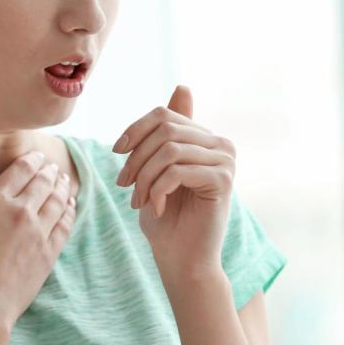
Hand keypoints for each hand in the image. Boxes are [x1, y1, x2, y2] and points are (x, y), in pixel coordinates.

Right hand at [0, 151, 76, 328]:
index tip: (36, 156)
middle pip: (42, 181)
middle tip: (51, 166)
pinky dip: (70, 210)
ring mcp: (38, 232)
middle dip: (48, 170)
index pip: (20, 169)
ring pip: (57, 199)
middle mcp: (19, 211)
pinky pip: (65, 224)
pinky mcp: (49, 252)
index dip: (31, 159)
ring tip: (63, 180)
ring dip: (62, 186)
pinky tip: (70, 205)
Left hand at [114, 85, 236, 276]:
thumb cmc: (167, 216)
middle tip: (124, 185)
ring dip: (145, 177)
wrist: (182, 259)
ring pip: (168, 150)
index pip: (164, 114)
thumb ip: (168, 133)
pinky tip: (157, 208)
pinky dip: (158, 190)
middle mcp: (221, 144)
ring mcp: (226, 161)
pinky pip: (177, 170)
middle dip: (136, 158)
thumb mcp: (158, 168)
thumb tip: (184, 85)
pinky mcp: (224, 180)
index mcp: (204, 137)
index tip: (117, 153)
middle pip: (165, 130)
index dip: (135, 130)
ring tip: (139, 200)